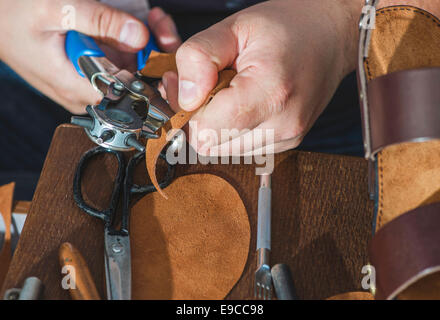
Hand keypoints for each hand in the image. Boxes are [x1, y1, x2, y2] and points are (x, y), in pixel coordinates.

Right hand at [0, 1, 180, 113]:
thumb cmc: (13, 14)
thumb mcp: (55, 9)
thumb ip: (98, 21)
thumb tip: (139, 36)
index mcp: (76, 87)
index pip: (129, 97)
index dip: (153, 74)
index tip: (165, 47)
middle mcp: (85, 91)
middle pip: (133, 80)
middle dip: (152, 51)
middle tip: (160, 24)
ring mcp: (87, 80)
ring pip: (127, 68)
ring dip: (142, 44)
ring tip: (152, 19)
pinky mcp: (86, 69)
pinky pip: (115, 60)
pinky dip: (127, 41)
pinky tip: (132, 24)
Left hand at [163, 0, 361, 154]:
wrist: (330, 36)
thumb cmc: (287, 27)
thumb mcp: (234, 27)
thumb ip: (199, 57)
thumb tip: (184, 98)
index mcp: (270, 92)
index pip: (207, 130)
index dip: (188, 111)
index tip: (190, 87)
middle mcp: (282, 125)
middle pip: (212, 146)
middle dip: (199, 118)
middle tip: (204, 87)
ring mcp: (288, 138)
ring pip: (224, 151)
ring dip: (216, 126)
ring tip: (227, 93)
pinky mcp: (287, 143)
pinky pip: (242, 149)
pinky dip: (233, 130)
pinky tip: (242, 105)